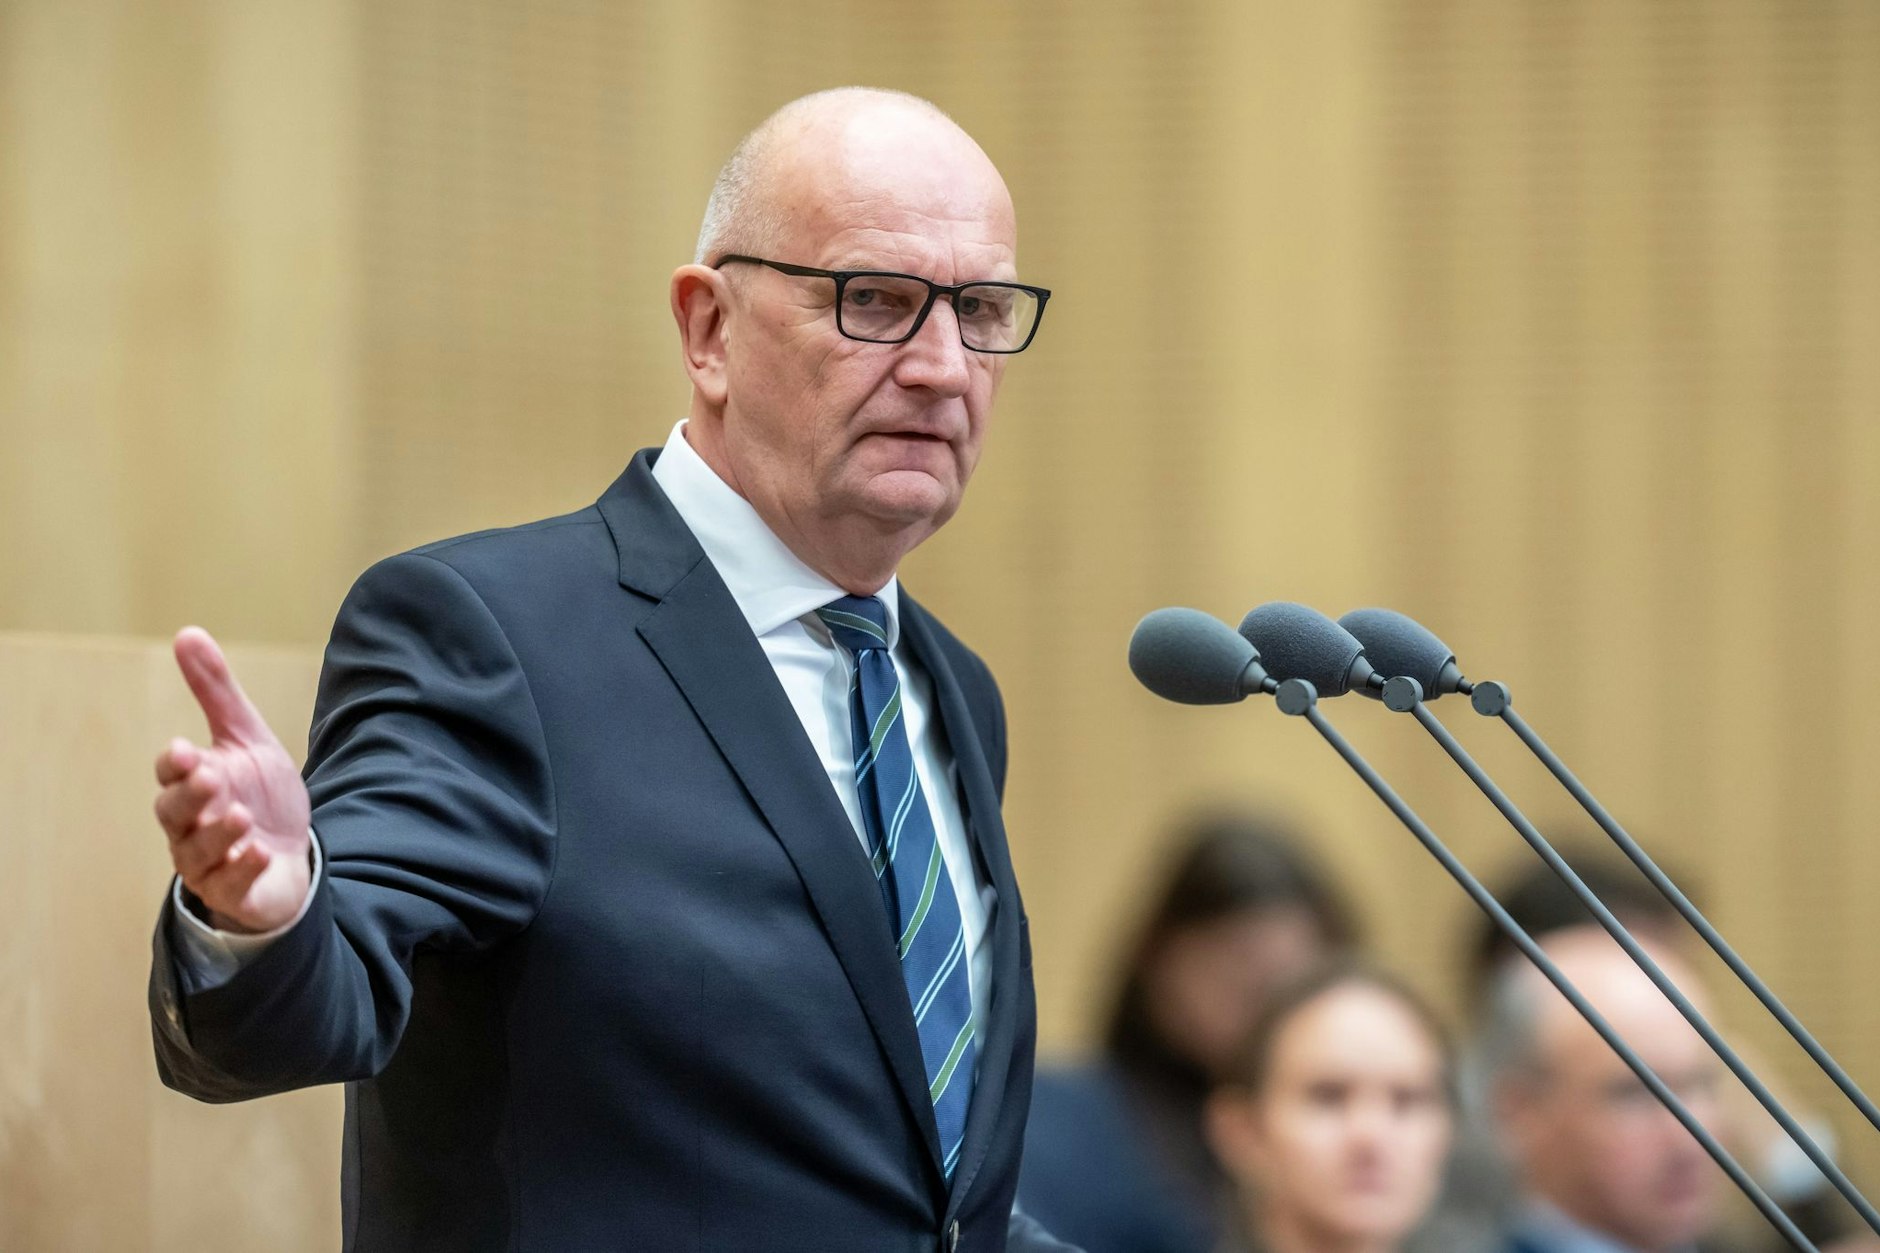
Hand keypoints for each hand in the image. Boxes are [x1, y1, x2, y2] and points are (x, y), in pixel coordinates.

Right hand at [154, 627, 312, 933]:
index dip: (175, 764)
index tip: (184, 749)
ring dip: (216, 835)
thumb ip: (215, 693)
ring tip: (239, 817)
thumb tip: (187, 633)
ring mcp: (209, 862)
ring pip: (196, 853)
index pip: (171, 774)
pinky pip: (229, 886)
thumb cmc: (260, 795)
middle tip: (210, 779)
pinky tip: (259, 852)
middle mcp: (190, 826)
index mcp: (192, 785)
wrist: (292, 854)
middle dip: (189, 797)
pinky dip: (242, 869)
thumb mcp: (246, 738)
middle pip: (173, 812)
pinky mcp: (234, 891)